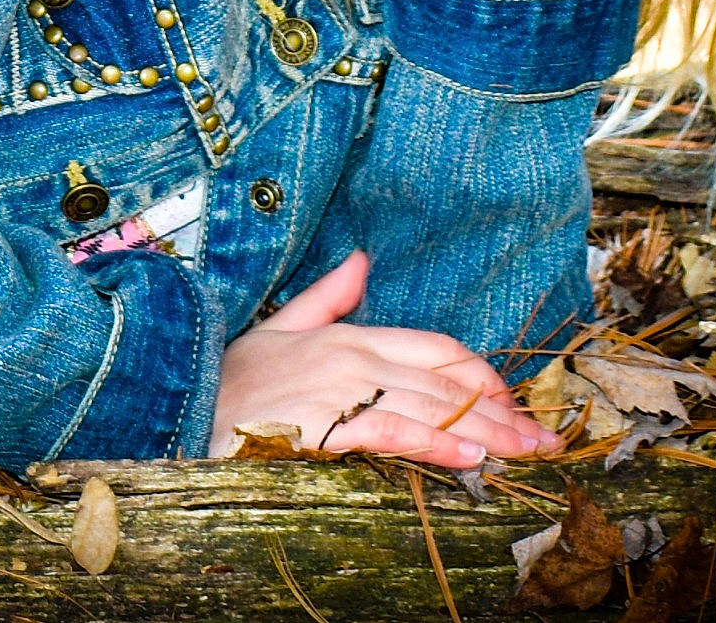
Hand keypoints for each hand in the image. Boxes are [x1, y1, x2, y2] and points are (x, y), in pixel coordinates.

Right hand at [209, 250, 561, 466]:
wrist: (173, 406)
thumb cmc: (227, 380)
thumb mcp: (277, 329)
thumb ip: (327, 297)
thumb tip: (362, 258)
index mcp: (349, 335)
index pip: (437, 348)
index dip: (483, 376)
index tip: (515, 404)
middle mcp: (351, 356)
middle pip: (445, 381)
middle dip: (501, 411)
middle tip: (541, 441)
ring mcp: (336, 389)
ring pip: (428, 408)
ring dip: (484, 431)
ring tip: (523, 453)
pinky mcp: (318, 426)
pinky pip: (388, 433)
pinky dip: (433, 443)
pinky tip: (468, 457)